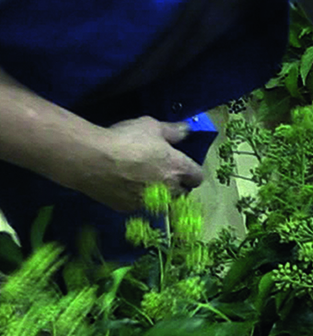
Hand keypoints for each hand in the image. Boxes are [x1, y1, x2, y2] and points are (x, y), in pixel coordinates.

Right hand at [57, 117, 204, 212]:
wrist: (92, 160)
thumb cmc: (126, 140)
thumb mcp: (151, 126)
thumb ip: (172, 130)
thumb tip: (187, 129)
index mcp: (179, 169)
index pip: (197, 177)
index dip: (190, 172)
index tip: (181, 165)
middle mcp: (170, 190)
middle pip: (181, 192)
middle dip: (175, 184)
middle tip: (160, 172)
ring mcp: (150, 203)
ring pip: (162, 202)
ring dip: (157, 194)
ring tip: (141, 181)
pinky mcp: (129, 209)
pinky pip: (139, 206)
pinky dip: (135, 199)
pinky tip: (123, 187)